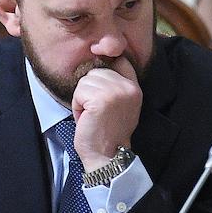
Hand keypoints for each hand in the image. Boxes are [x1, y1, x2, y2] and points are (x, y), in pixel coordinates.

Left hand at [71, 56, 141, 171]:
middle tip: (95, 110)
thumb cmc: (107, 131)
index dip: (107, 59)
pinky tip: (86, 117)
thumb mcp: (120, 104)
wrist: (107, 154)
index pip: (120, 61)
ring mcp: (115, 93)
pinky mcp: (101, 100)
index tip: (100, 57)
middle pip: (96, 72)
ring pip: (85, 81)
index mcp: (134, 88)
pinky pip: (79, 92)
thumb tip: (100, 59)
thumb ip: (115, 85)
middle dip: (88, 90)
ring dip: (81, 99)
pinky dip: (77, 106)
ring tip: (91, 115)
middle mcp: (128, 87)